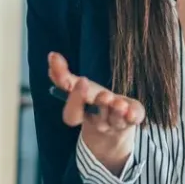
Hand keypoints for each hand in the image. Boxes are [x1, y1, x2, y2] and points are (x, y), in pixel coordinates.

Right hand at [48, 52, 144, 173]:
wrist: (114, 128)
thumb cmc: (93, 102)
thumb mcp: (77, 87)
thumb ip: (63, 76)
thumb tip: (51, 55)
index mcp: (82, 114)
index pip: (72, 114)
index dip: (76, 100)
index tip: (82, 81)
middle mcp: (98, 121)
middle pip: (96, 119)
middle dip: (100, 105)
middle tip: (103, 94)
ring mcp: (116, 123)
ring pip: (115, 120)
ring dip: (117, 110)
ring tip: (118, 102)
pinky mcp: (132, 119)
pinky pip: (133, 119)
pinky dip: (133, 114)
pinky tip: (132, 110)